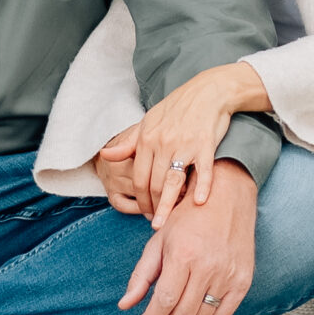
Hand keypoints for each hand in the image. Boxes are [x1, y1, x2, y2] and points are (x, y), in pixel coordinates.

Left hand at [102, 61, 270, 226]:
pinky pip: (202, 170)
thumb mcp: (148, 121)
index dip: (140, 199)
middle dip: (152, 206)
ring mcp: (184, 144)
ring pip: (172, 181)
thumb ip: (128, 142)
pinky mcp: (205, 145)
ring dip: (167, 205)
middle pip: (153, 183)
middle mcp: (163, 143)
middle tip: (156, 222)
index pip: (138, 178)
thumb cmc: (177, 107)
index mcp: (146, 138)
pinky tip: (198, 202)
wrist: (208, 91)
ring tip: (164, 223)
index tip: (145, 212)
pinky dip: (201, 187)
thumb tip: (105, 155)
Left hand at [118, 159, 258, 314]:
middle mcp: (207, 267)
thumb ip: (141, 275)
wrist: (227, 198)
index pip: (163, 302)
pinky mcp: (244, 280)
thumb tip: (124, 305)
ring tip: (176, 310)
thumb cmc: (188, 217)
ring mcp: (228, 274)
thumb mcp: (159, 241)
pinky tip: (199, 307)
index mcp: (182, 255)